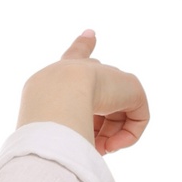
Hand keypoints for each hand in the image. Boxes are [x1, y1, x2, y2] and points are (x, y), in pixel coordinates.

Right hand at [19, 30, 148, 153]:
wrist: (55, 97)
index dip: (83, 45)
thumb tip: (98, 144)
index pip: (76, 56)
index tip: (91, 34)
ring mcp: (110, 77)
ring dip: (108, 139)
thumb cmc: (44, 117)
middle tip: (95, 146)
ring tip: (98, 147)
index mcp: (61, 75)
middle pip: (101, 98)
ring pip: (118, 118)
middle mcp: (86, 71)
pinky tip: (110, 144)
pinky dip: (126, 138)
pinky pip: (137, 119)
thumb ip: (66, 133)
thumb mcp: (47, 127)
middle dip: (103, 128)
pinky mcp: (131, 87)